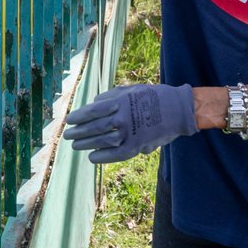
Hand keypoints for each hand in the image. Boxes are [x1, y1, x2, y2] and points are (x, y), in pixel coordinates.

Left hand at [63, 83, 197, 163]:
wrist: (179, 110)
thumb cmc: (154, 96)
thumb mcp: (132, 89)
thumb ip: (112, 95)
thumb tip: (94, 102)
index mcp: (121, 101)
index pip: (93, 110)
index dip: (79, 116)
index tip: (69, 120)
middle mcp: (123, 117)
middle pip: (95, 127)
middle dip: (79, 132)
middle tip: (68, 135)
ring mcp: (131, 132)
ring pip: (102, 141)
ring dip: (87, 144)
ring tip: (76, 146)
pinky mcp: (138, 145)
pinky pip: (116, 154)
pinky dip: (103, 156)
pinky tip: (92, 157)